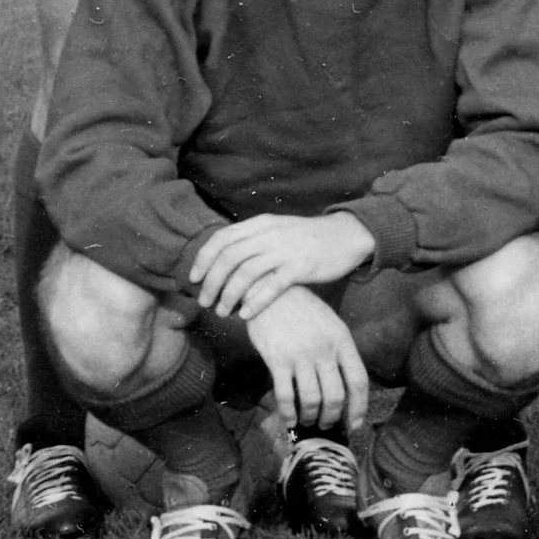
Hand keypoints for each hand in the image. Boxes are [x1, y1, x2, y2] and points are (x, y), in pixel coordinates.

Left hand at [187, 212, 374, 321]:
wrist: (346, 235)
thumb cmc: (307, 238)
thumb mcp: (276, 230)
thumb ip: (252, 241)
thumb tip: (223, 259)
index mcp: (260, 224)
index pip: (222, 238)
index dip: (203, 259)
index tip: (193, 278)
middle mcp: (269, 234)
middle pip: (228, 257)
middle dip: (211, 282)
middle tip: (203, 302)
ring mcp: (285, 250)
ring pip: (245, 273)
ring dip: (229, 295)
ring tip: (222, 312)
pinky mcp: (301, 266)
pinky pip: (272, 286)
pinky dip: (255, 301)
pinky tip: (246, 315)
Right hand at [243, 286, 369, 434]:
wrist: (268, 289)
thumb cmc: (300, 309)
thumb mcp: (329, 323)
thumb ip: (338, 350)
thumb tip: (345, 386)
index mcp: (342, 340)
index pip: (358, 381)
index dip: (359, 407)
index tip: (355, 424)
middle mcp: (325, 349)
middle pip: (336, 396)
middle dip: (332, 417)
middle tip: (326, 424)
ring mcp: (301, 354)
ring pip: (312, 400)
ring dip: (310, 417)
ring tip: (307, 420)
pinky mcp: (277, 359)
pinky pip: (285, 396)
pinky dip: (288, 413)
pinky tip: (289, 419)